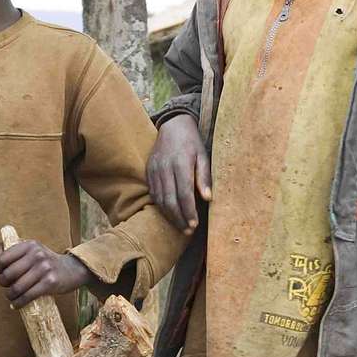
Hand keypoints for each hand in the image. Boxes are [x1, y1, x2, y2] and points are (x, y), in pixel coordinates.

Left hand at [0, 239, 90, 307]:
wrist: (72, 269)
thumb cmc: (46, 261)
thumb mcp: (29, 250)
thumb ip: (7, 250)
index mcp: (29, 245)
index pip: (3, 259)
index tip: (1, 273)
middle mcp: (37, 254)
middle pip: (8, 274)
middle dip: (3, 283)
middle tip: (7, 286)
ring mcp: (44, 268)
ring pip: (17, 287)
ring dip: (10, 296)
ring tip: (11, 297)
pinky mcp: (50, 283)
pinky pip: (27, 296)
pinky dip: (18, 303)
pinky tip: (16, 305)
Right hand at [146, 113, 210, 232]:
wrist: (173, 126)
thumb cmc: (192, 143)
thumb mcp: (203, 156)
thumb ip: (204, 177)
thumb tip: (208, 199)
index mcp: (181, 163)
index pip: (184, 193)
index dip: (189, 211)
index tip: (195, 225)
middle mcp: (165, 167)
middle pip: (170, 200)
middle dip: (179, 218)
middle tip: (188, 231)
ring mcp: (154, 170)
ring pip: (160, 199)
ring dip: (170, 216)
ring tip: (181, 226)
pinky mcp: (148, 171)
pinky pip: (153, 193)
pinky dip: (161, 206)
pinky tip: (170, 214)